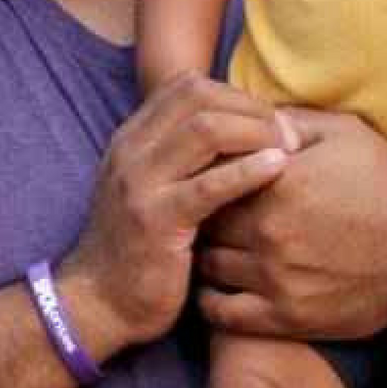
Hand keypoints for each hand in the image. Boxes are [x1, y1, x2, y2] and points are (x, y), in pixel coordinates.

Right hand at [58, 73, 288, 354]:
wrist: (97, 302)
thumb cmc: (140, 249)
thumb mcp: (153, 190)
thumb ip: (184, 159)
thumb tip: (243, 131)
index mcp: (131, 138)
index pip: (187, 86)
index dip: (235, 94)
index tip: (270, 121)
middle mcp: (131, 151)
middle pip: (199, 97)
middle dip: (251, 108)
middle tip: (289, 134)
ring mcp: (140, 184)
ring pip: (205, 130)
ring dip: (256, 132)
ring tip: (289, 150)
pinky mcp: (156, 221)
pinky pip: (209, 185)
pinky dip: (249, 171)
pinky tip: (277, 170)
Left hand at [196, 108, 386, 340]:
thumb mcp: (344, 133)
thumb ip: (289, 120)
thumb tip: (246, 112)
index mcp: (276, 180)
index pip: (211, 173)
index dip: (208, 173)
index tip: (212, 174)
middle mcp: (268, 230)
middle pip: (205, 220)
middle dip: (204, 213)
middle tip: (208, 210)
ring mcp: (275, 277)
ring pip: (209, 264)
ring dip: (207, 254)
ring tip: (218, 245)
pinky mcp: (286, 316)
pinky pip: (222, 313)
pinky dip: (211, 300)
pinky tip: (219, 286)